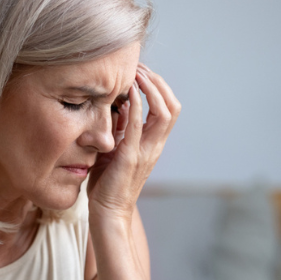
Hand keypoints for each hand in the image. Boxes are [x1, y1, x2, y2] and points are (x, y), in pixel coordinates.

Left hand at [86, 63, 180, 222]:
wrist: (108, 211)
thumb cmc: (108, 182)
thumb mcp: (116, 148)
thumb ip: (121, 129)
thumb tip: (116, 106)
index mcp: (153, 143)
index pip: (168, 107)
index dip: (159, 86)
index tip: (140, 71)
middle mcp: (155, 145)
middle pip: (172, 106)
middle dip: (158, 82)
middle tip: (139, 68)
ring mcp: (146, 151)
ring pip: (164, 113)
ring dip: (151, 89)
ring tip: (136, 75)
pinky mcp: (131, 157)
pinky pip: (139, 127)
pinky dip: (137, 106)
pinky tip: (128, 92)